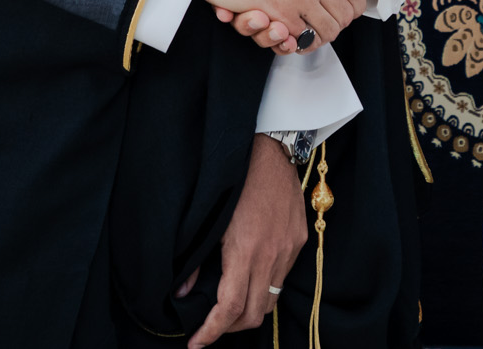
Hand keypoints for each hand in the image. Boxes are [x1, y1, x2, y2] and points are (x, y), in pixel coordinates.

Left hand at [186, 135, 307, 348]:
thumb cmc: (235, 182)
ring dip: (249, 310)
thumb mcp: (208, 220)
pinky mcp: (299, 241)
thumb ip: (197, 260)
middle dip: (230, 328)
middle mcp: (271, 256)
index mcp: (244, 251)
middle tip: (211, 327)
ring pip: (270, 300)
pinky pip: (282, 277)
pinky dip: (265, 287)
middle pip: (253, 315)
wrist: (270, 152)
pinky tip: (251, 278)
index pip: (229, 308)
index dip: (211, 332)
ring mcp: (288, 250)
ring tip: (230, 307)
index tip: (196, 343)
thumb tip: (183, 291)